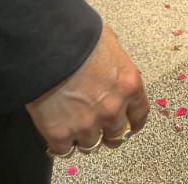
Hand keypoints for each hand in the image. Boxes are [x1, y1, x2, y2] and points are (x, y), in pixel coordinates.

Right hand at [27, 24, 148, 157]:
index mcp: (129, 85)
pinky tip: (56, 133)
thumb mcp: (109, 43)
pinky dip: (60, 145)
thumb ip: (116, 65)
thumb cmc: (78, 37)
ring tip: (72, 126)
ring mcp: (87, 124)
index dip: (133, 122)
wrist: (47, 45)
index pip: (139, 114)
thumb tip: (113, 70)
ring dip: (83, 137)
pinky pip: (64, 150)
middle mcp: (112, 109)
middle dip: (107, 132)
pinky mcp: (60, 134)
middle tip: (96, 126)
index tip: (129, 125)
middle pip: (117, 136)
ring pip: (90, 145)